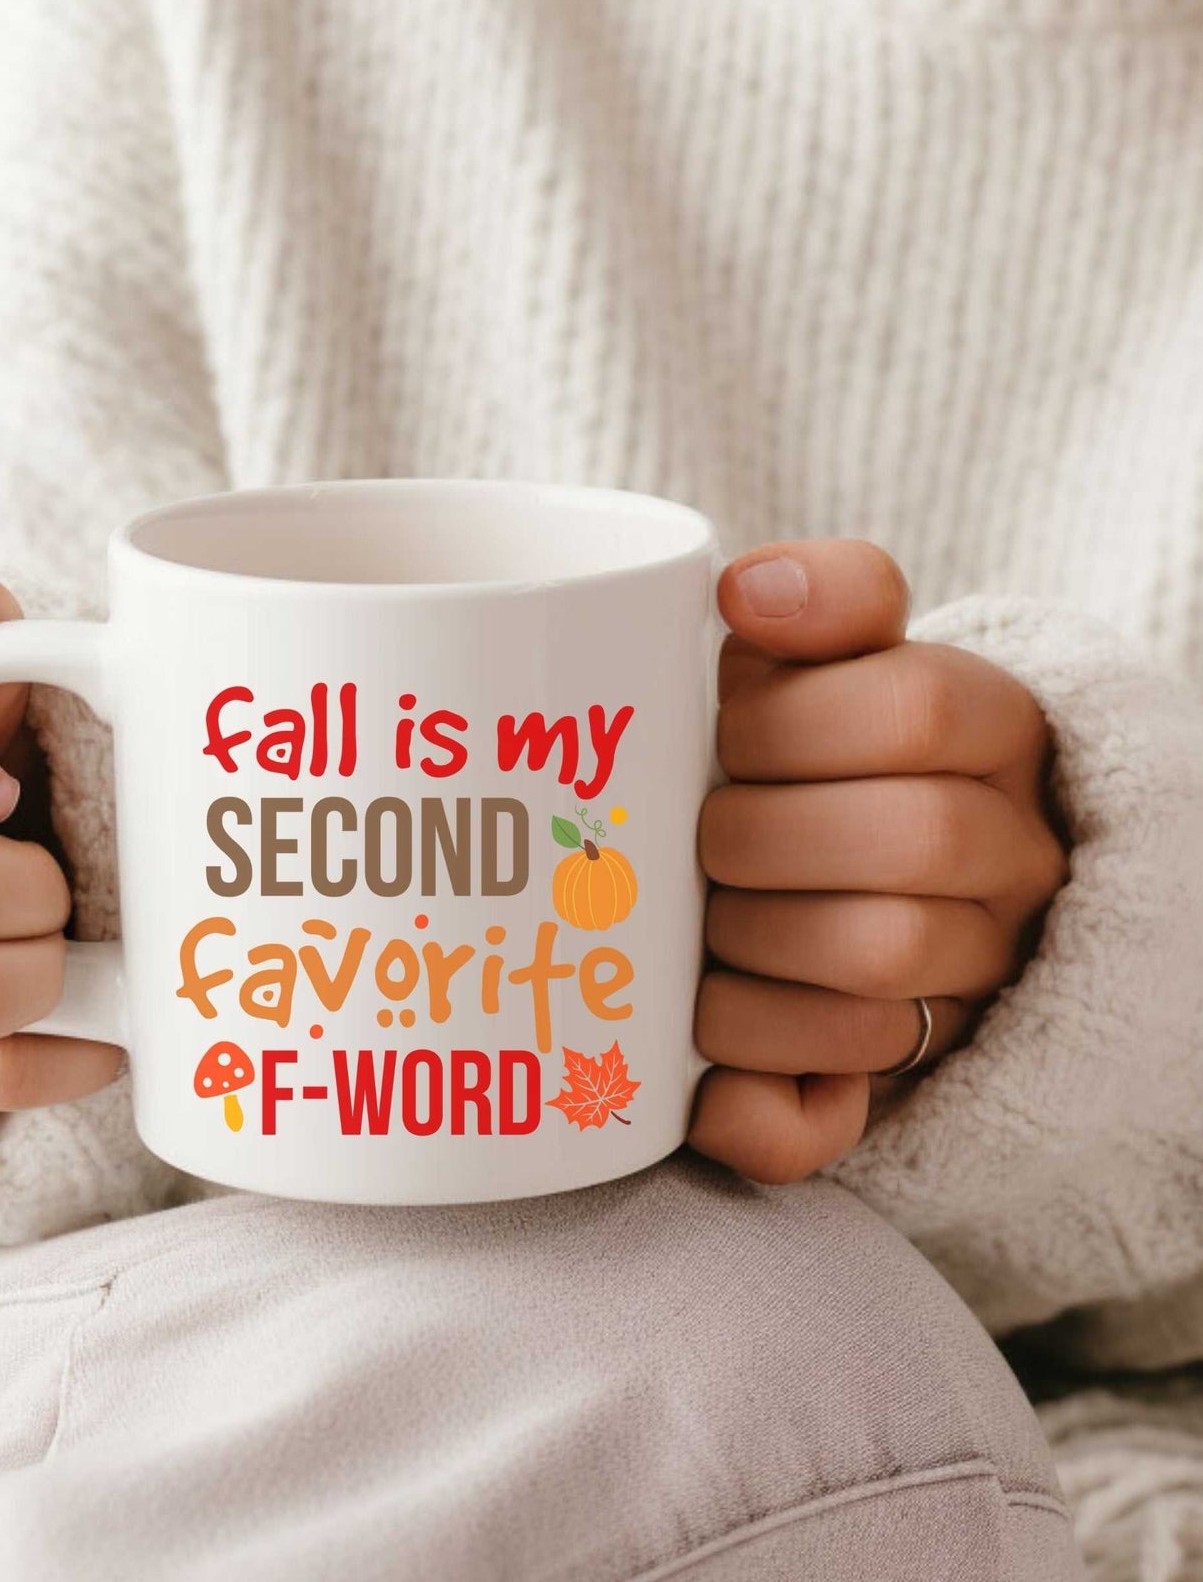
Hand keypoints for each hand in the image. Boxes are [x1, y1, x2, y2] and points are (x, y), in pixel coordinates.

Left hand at [688, 541, 1067, 1183]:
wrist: (870, 871)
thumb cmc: (813, 746)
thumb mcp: (827, 656)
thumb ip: (817, 598)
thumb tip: (750, 592)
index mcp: (995, 732)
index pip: (921, 705)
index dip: (791, 720)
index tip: (728, 724)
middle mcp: (1010, 857)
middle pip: (912, 838)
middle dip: (762, 833)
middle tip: (703, 834)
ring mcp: (971, 979)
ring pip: (883, 967)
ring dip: (752, 943)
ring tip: (698, 923)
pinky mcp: (890, 1086)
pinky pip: (833, 1117)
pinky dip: (755, 1105)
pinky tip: (700, 1082)